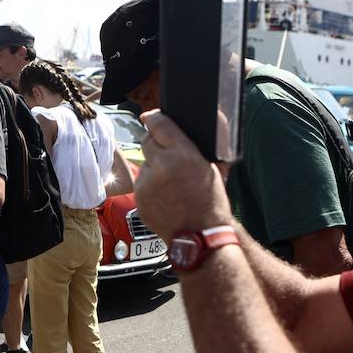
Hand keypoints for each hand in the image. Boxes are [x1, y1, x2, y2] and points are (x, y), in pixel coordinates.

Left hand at [134, 111, 233, 240]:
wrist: (199, 235)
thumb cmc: (211, 202)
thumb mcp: (214, 167)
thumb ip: (199, 144)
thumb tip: (194, 124)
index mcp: (182, 154)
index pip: (159, 123)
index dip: (155, 118)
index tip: (152, 117)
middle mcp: (161, 165)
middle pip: (147, 139)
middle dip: (155, 142)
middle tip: (167, 151)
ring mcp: (146, 182)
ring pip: (144, 161)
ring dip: (154, 165)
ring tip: (171, 181)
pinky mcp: (138, 197)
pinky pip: (141, 181)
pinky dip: (150, 184)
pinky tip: (165, 194)